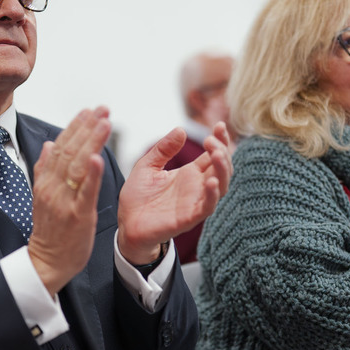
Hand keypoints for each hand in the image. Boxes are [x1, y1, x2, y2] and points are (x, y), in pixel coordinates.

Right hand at [27, 108, 110, 295]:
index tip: (89, 110)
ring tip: (104, 122)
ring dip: (91, 141)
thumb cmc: (51, 230)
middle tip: (103, 109)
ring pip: (78, 165)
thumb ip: (46, 169)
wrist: (47, 261)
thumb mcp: (43, 196)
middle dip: (87, 127)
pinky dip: (91, 173)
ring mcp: (64, 200)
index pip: (61, 147)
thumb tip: (50, 144)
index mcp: (47, 181)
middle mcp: (53, 187)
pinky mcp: (77, 215)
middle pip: (70, 151)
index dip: (76, 127)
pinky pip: (85, 191)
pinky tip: (98, 156)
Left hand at [117, 122, 231, 264]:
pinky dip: (213, 195)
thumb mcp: (147, 166)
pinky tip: (212, 182)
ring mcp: (195, 202)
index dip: (220, 140)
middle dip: (222, 151)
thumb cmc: (137, 197)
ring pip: (221, 186)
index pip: (214, 154)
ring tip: (217, 154)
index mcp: (190, 173)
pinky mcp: (189, 218)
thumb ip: (163, 149)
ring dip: (223, 170)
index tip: (218, 125)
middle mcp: (197, 187)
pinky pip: (207, 207)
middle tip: (211, 140)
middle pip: (222, 168)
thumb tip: (180, 130)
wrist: (126, 225)